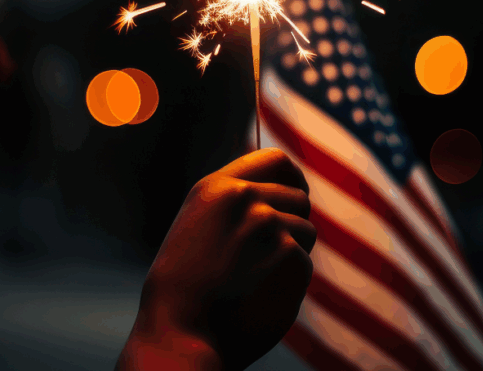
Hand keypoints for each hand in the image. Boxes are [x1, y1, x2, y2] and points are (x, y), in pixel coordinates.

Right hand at [124, 148, 315, 370]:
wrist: (176, 323)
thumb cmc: (182, 281)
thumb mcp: (196, 223)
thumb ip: (229, 201)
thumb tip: (273, 188)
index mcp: (216, 185)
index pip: (275, 159)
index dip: (295, 177)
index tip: (299, 192)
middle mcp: (240, 194)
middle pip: (298, 196)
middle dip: (296, 220)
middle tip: (281, 245)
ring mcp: (261, 220)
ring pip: (305, 227)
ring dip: (295, 249)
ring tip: (265, 271)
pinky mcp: (278, 248)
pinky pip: (303, 256)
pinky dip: (292, 274)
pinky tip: (265, 287)